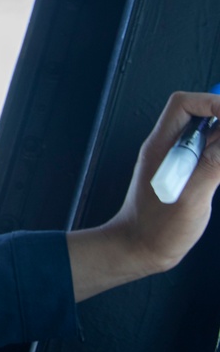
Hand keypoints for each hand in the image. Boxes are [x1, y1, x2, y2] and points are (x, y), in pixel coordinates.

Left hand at [67, 90, 219, 300]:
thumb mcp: (190, 198)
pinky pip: (210, 154)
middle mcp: (169, 147)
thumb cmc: (158, 228)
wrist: (139, 249)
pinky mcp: (188, 175)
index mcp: (161, 145)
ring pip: (210, 135)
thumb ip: (212, 166)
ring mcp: (178, 161)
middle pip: (202, 116)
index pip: (184, 104)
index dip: (213, 102)